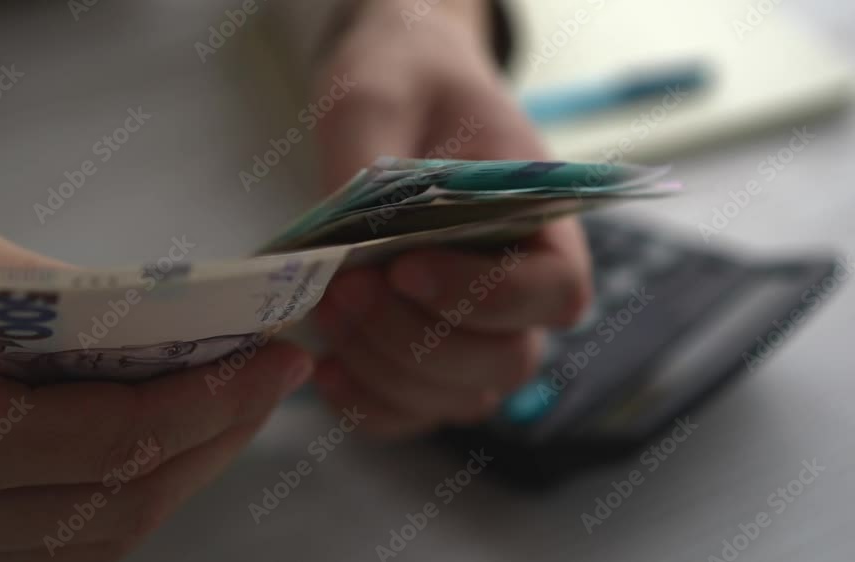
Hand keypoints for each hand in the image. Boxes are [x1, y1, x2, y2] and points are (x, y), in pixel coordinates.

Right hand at [0, 214, 312, 560]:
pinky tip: (163, 447)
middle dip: (219, 437)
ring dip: (184, 473)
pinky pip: (64, 546)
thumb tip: (171, 324)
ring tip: (234, 408)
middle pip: (126, 499)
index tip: (279, 358)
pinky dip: (130, 497)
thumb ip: (63, 298)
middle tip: (274, 378)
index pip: (119, 435)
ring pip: (103, 536)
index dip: (216, 400)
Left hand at [310, 0, 592, 437]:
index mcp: (545, 223)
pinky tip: (328, 367)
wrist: (402, 95)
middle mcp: (522, 291)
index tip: (407, 265)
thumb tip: (342, 244)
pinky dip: (373, 404)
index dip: (485, 296)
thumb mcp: (381, 96)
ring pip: (461, 396)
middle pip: (505, 361)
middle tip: (350, 288)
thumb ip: (371, 160)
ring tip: (330, 312)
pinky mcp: (427, 353)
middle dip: (417, 340)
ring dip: (388, 371)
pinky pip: (416, 410)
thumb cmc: (408, 86)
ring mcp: (477, 330)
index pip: (554, 292)